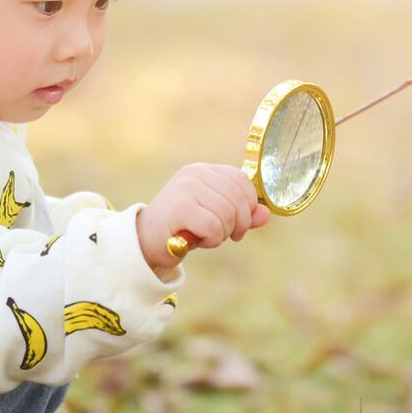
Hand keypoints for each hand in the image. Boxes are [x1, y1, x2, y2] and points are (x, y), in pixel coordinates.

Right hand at [136, 163, 270, 271]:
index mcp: (203, 170)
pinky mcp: (180, 207)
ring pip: (227, 213)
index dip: (249, 204)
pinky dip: (213, 239)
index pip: (241, 179)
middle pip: (237, 196)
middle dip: (240, 222)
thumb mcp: (216, 218)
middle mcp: (194, 174)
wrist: (145, 241)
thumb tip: (266, 214)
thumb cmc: (183, 229)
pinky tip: (199, 241)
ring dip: (224, 233)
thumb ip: (241, 214)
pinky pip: (214, 226)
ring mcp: (186, 188)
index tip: (242, 224)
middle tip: (231, 236)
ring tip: (208, 237)